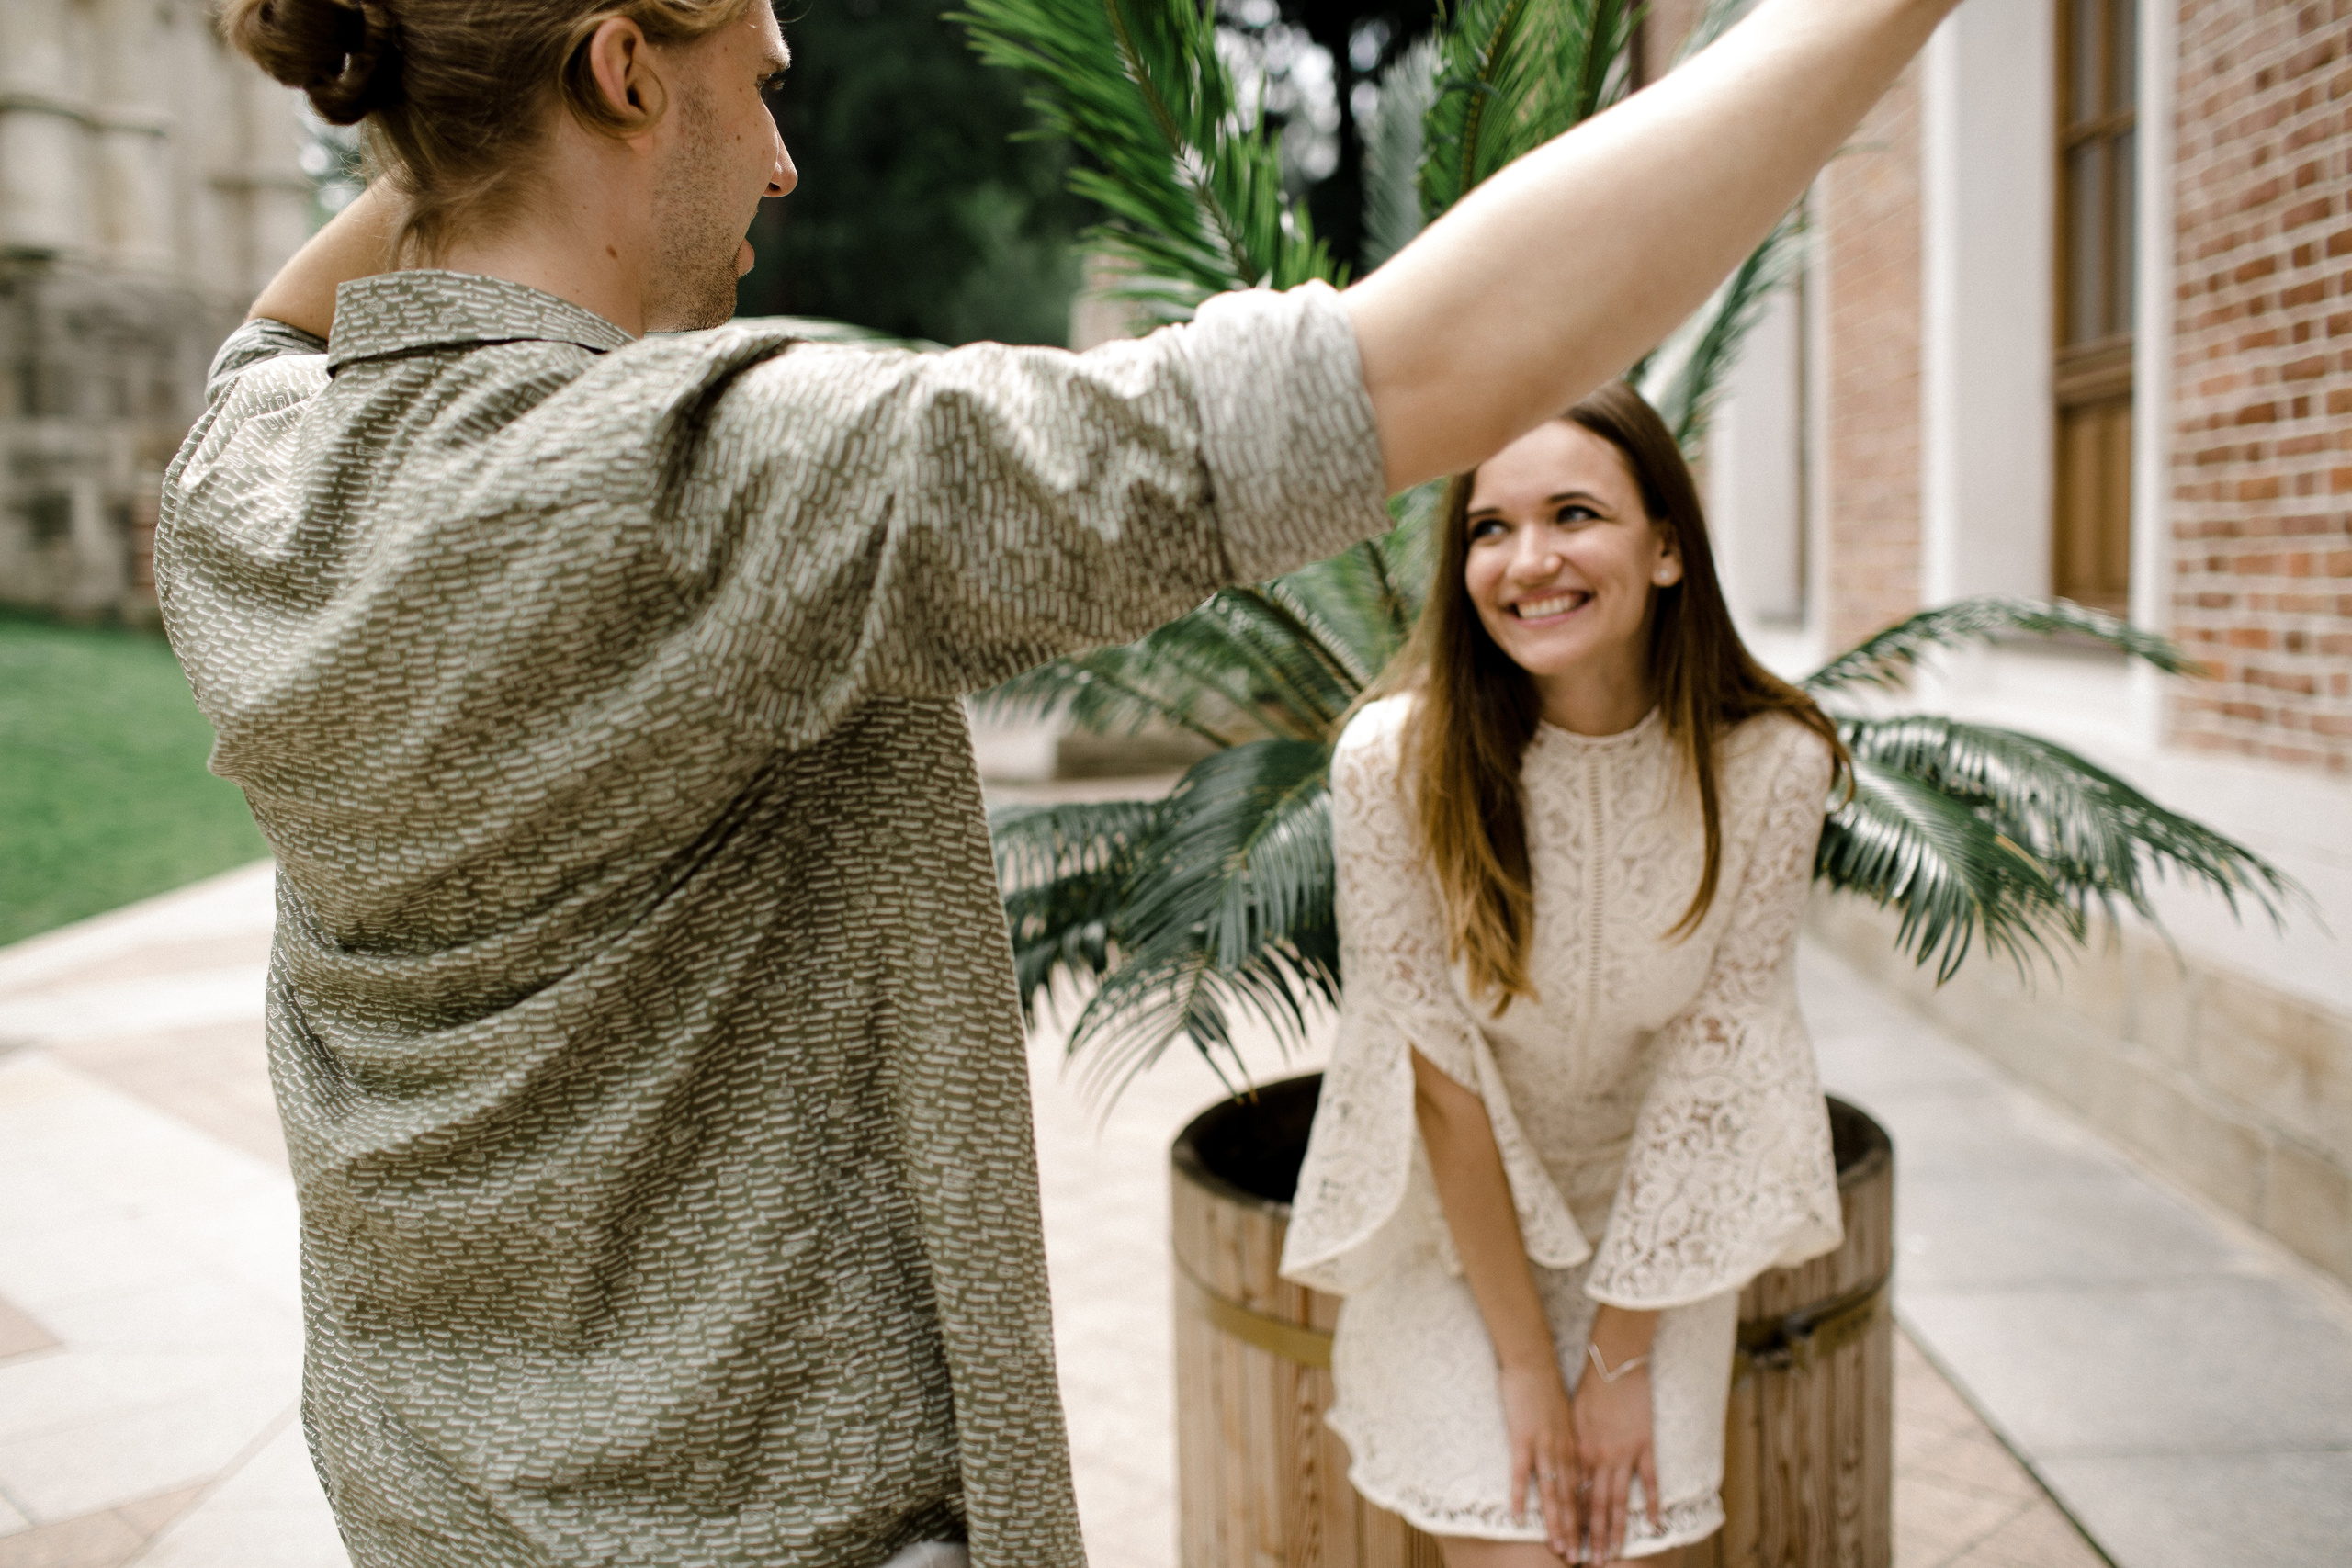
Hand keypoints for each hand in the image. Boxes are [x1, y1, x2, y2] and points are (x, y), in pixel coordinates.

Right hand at [1497, 1361, 1579, 1557]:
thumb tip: (1570, 1462)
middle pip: (1572, 1499)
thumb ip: (1569, 1442)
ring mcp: (1544, 1446)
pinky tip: (1519, 1517)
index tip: (1590, 1541)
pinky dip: (1520, 1497)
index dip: (1586, 1519)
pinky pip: (1521, 1473)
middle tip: (1577, 1558)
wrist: (1534, 1361)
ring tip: (1558, 1548)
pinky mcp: (1523, 1438)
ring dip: (1556, 1523)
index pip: (1584, 1491)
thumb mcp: (1567, 1418)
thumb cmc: (1547, 1387)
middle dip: (1575, 1531)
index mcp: (1576, 1447)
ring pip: (1553, 1493)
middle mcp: (1564, 1452)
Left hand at [1571, 1357, 1659, 1562]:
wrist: (1612, 1363)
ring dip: (1615, 1530)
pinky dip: (1651, 1504)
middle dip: (1590, 1536)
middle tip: (1589, 1562)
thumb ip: (1572, 1446)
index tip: (1566, 1542)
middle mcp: (1599, 1458)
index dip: (1569, 1521)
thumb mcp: (1572, 1418)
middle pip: (1593, 1506)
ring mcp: (1623, 1454)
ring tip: (1613, 1554)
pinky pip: (1648, 1481)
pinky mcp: (1644, 1445)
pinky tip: (1653, 1525)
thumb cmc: (1588, 1387)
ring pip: (1618, 1500)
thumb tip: (1567, 1470)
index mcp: (1578, 1451)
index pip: (1572, 1495)